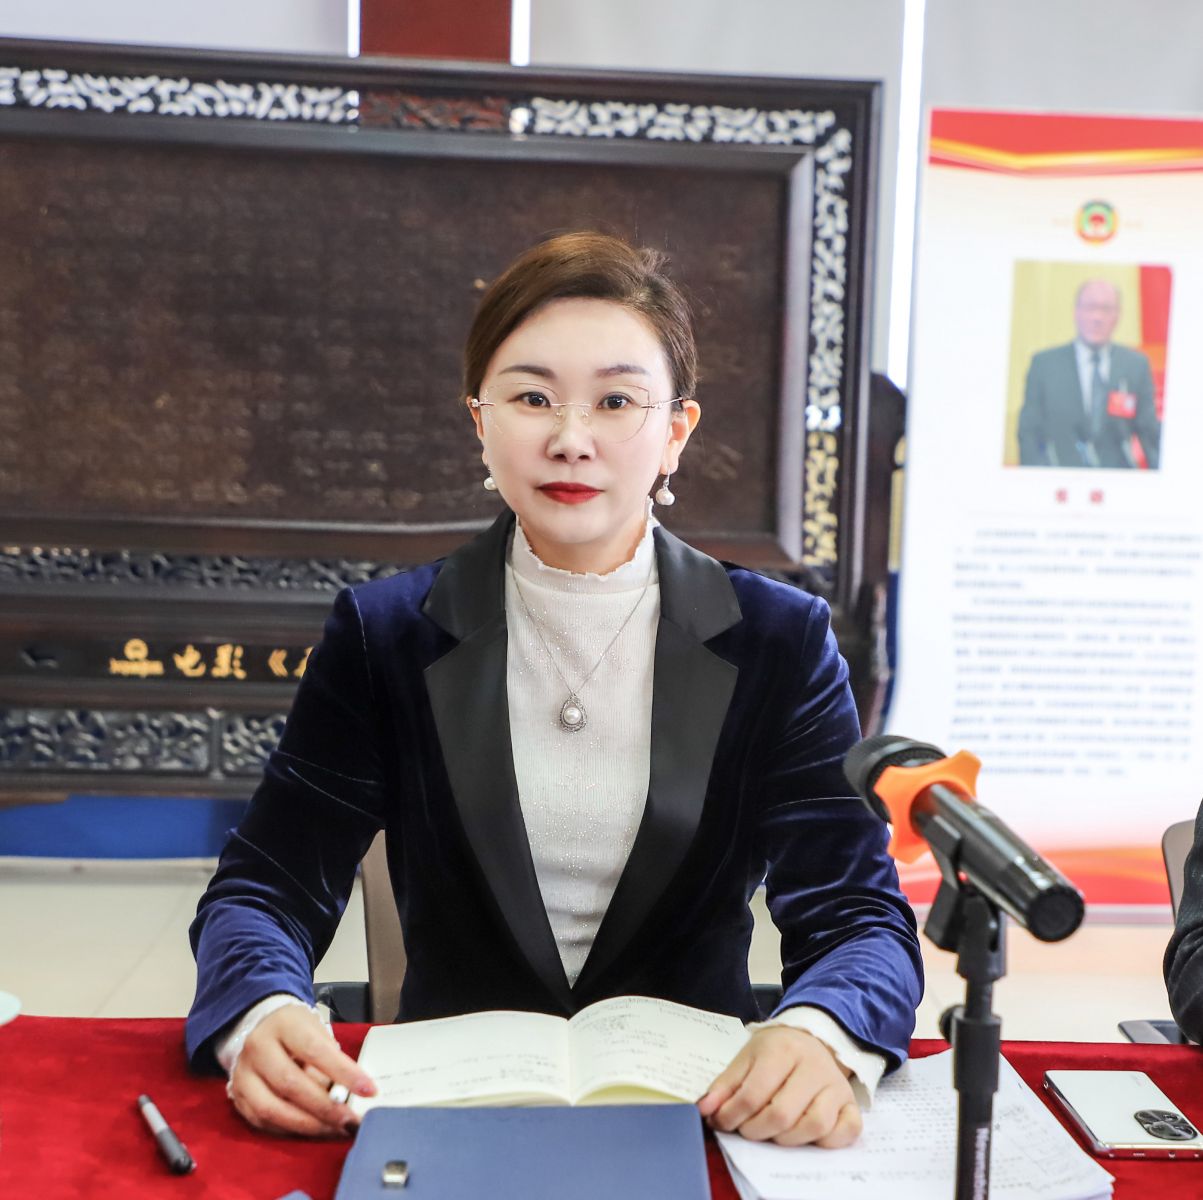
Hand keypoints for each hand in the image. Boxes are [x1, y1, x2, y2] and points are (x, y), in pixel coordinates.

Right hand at [226, 1005, 376, 1136]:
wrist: (260, 1027)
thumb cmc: (296, 1030)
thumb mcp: (316, 1030)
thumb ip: (332, 1058)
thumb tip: (352, 1092)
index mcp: (284, 1024)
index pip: (315, 1050)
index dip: (344, 1072)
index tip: (369, 1089)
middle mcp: (258, 1048)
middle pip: (292, 1084)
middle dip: (325, 1107)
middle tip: (351, 1120)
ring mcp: (243, 1075)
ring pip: (273, 1109)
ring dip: (309, 1125)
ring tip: (335, 1129)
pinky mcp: (238, 1098)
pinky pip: (264, 1122)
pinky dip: (291, 1130)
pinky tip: (312, 1129)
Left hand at [697, 1026, 860, 1146]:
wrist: (812, 1039)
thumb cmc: (776, 1051)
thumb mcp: (746, 1058)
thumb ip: (725, 1085)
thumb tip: (704, 1109)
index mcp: (784, 1049)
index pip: (754, 1092)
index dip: (732, 1114)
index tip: (721, 1122)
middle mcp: (814, 1066)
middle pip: (783, 1113)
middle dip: (756, 1130)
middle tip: (746, 1130)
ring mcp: (836, 1086)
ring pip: (815, 1125)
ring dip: (787, 1139)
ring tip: (772, 1133)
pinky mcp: (851, 1103)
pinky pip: (846, 1131)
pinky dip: (826, 1142)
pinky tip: (805, 1136)